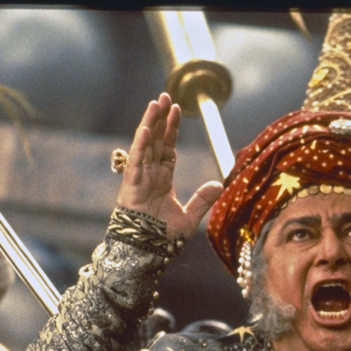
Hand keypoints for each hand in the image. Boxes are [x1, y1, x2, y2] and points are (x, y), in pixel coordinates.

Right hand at [116, 92, 222, 239]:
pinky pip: (135, 161)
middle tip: (164, 96)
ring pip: (144, 145)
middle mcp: (149, 175)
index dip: (171, 129)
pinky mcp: (131, 185)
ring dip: (149, 123)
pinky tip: (145, 127)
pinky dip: (140, 144)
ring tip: (155, 102)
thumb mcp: (190, 217)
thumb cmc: (163, 239)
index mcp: (162, 180)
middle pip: (155, 140)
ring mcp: (139, 178)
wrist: (147, 253)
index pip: (167, 148)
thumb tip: (219, 184)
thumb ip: (203, 199)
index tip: (176, 110)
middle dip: (159, 118)